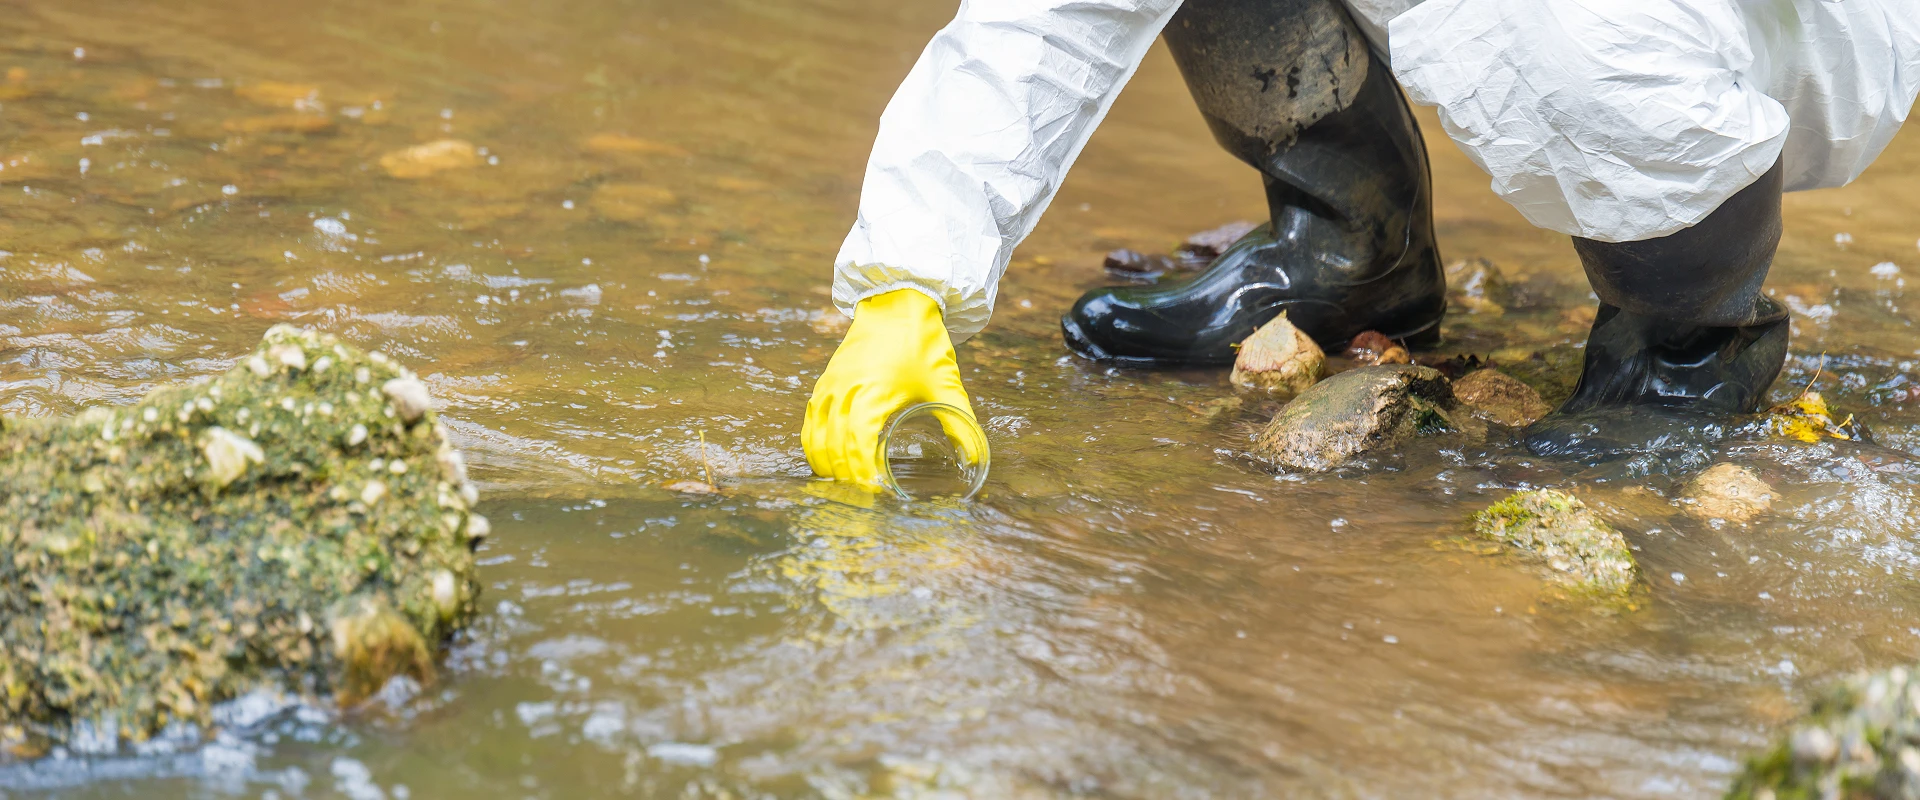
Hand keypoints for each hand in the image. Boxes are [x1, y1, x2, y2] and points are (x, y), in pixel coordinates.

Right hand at [803, 289, 977, 487]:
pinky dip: (814, 446)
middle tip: (864, 495)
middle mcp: (845, 391)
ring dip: (827, 465)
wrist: (897, 301)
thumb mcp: (945, 383)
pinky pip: (810, 422)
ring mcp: (830, 386)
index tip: (875, 492)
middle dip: (846, 476)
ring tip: (845, 484)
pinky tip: (828, 461)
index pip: (859, 445)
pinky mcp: (824, 382)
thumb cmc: (922, 342)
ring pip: (815, 438)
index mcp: (873, 392)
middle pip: (834, 447)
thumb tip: (973, 458)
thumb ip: (960, 422)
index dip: (863, 474)